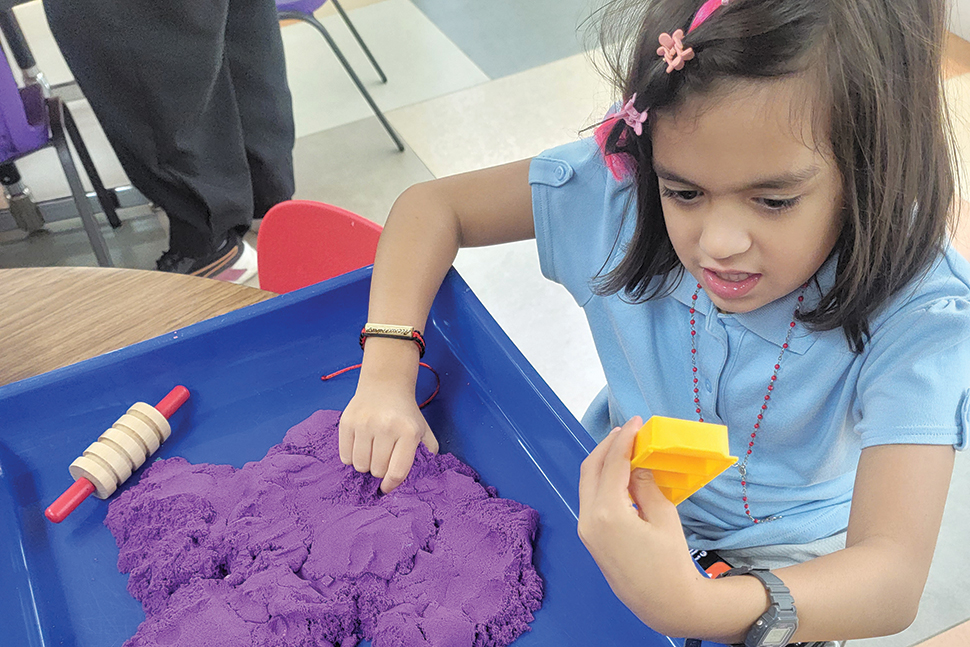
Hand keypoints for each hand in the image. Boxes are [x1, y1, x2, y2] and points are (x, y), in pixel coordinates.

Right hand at [339, 381, 438, 492]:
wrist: (386, 385)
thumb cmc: (405, 414)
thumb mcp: (424, 430)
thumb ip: (428, 454)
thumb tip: (421, 479)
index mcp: (408, 432)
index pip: (397, 472)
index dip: (390, 486)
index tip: (387, 488)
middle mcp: (386, 427)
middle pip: (377, 470)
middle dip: (379, 471)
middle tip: (382, 460)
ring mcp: (364, 424)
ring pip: (360, 465)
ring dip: (365, 465)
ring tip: (371, 454)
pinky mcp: (347, 422)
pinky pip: (345, 456)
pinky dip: (351, 458)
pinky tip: (360, 448)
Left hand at [577, 416, 704, 634]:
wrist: (664, 604)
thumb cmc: (670, 563)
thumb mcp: (664, 517)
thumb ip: (646, 485)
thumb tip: (635, 465)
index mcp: (608, 513)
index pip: (613, 464)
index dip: (624, 439)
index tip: (635, 422)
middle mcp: (588, 519)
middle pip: (591, 469)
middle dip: (607, 446)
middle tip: (626, 430)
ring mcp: (586, 529)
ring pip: (587, 483)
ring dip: (603, 462)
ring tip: (623, 446)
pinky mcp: (590, 537)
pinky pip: (591, 499)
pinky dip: (602, 480)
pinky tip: (619, 473)